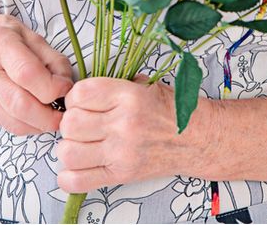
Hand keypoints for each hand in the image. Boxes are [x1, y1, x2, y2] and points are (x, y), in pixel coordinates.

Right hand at [0, 9, 73, 135]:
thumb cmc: (4, 37)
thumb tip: (67, 88)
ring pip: (14, 123)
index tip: (66, 88)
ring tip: (54, 115)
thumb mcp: (31, 35)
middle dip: (49, 116)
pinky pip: (8, 126)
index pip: (27, 73)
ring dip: (40, 125)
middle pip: (20, 105)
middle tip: (65, 114)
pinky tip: (37, 115)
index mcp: (0, 44)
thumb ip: (53, 59)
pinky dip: (28, 125)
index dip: (52, 86)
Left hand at [56, 74, 215, 192]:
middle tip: (80, 123)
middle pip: (71, 123)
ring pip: (69, 152)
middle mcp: (124, 124)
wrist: (197, 139)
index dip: (74, 97)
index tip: (80, 101)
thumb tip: (86, 90)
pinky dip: (69, 177)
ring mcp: (122, 152)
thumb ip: (115, 85)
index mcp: (129, 96)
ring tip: (80, 143)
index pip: (81, 93)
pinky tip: (77, 167)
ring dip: (69, 147)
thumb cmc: (172, 110)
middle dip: (69, 122)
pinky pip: (79, 181)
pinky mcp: (122, 175)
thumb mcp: (146, 85)